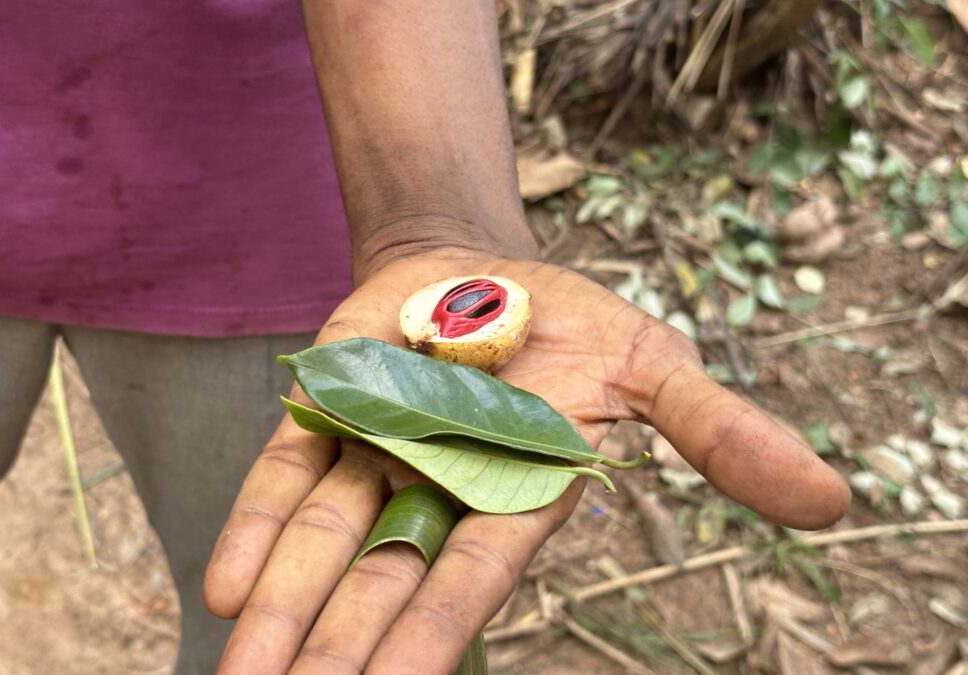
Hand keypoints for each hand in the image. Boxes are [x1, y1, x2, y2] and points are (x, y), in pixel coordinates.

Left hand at [204, 248, 849, 673]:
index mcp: (517, 492)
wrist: (480, 264)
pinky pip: (286, 475)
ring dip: (283, 610)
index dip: (437, 634)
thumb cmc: (571, 326)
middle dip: (340, 649)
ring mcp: (375, 452)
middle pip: (383, 583)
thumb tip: (830, 502)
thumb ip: (718, 434)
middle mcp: (438, 489)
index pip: (474, 578)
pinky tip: (227, 587)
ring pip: (323, 544)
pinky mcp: (325, 411)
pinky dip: (256, 526)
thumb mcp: (655, 367)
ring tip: (241, 673)